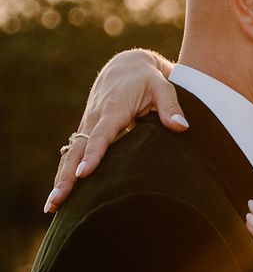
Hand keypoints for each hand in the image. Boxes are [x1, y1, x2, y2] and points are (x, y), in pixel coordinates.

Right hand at [44, 49, 185, 212]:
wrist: (126, 65)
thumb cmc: (148, 79)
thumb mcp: (163, 87)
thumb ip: (171, 108)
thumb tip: (182, 128)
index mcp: (113, 109)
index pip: (101, 135)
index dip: (94, 154)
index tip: (84, 174)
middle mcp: (95, 119)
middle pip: (78, 151)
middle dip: (67, 177)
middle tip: (57, 201)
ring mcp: (88, 125)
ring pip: (70, 155)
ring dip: (61, 180)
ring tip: (51, 206)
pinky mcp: (87, 131)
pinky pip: (73, 154)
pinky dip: (64, 173)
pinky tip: (60, 195)